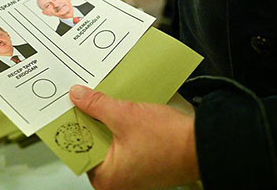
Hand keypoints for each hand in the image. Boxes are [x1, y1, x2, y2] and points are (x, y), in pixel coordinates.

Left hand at [70, 85, 198, 189]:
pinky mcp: (142, 167)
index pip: (79, 147)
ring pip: (109, 144)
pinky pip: (123, 146)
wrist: (203, 144)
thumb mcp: (125, 115)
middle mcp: (116, 183)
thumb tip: (78, 96)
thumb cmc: (170, 141)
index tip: (72, 106)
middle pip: (93, 145)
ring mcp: (130, 177)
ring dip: (109, 124)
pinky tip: (124, 115)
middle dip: (93, 122)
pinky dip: (122, 130)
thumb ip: (97, 105)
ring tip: (108, 105)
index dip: (76, 123)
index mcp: (105, 178)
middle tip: (89, 100)